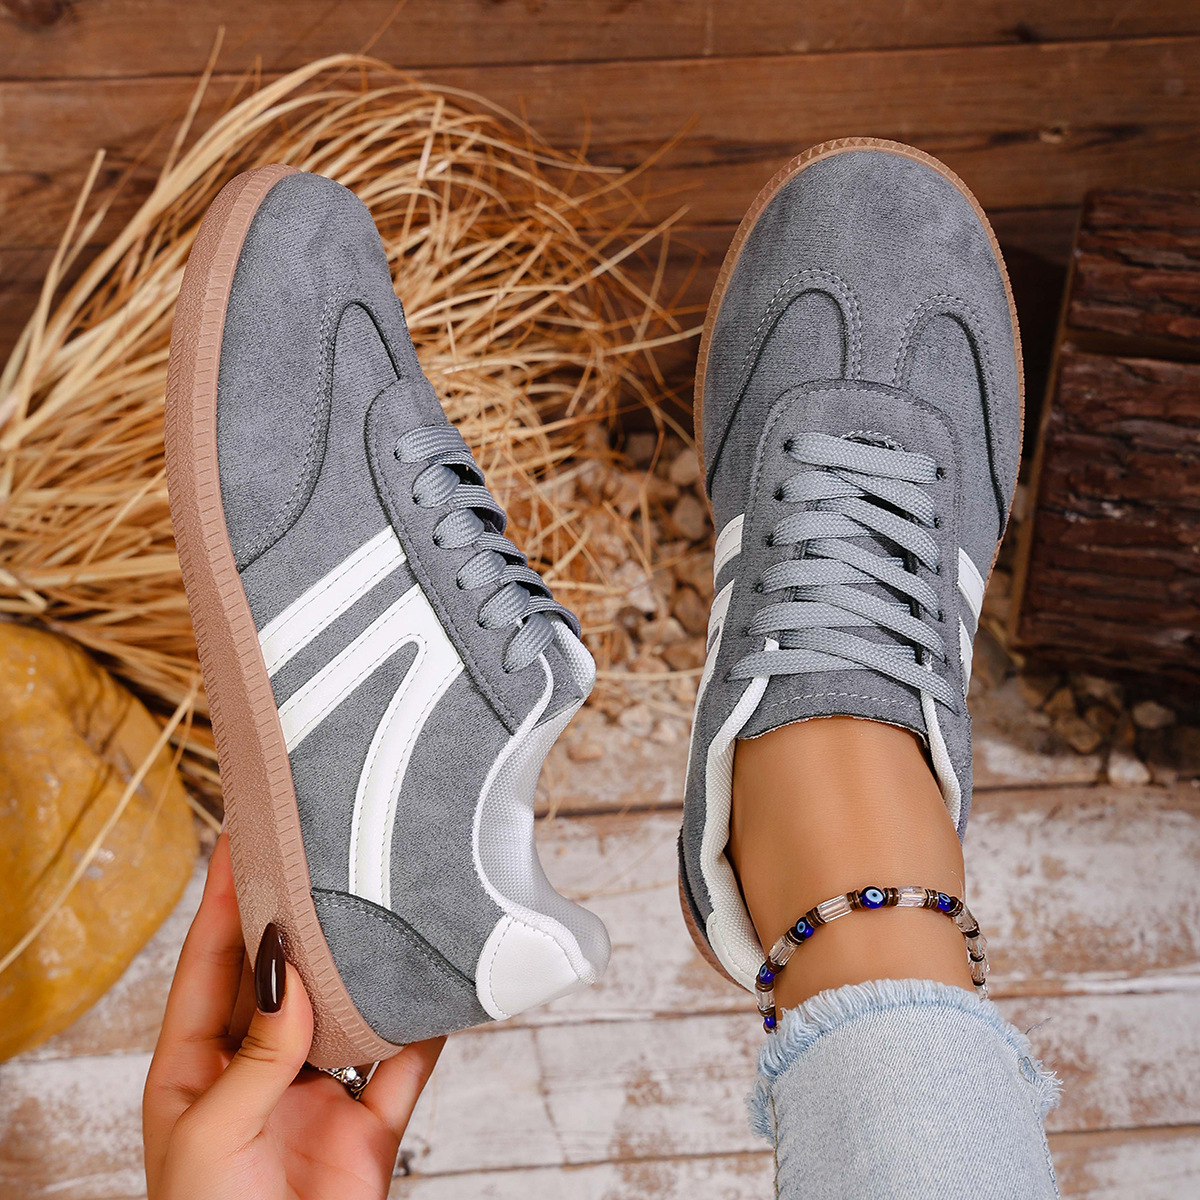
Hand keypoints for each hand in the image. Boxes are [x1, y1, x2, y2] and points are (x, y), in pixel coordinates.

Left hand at [144, 835, 443, 1198]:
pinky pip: (402, 1063)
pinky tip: (437, 984)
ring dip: (361, 965)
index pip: (207, 967)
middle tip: (318, 853)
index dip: (221, 903)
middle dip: (297, 918)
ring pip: (343, 1010)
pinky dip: (422, 1025)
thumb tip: (290, 972)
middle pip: (280, 978)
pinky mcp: (369, 1126)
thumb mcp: (210, 1138)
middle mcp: (255, 1073)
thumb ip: (255, 1054)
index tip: (240, 840)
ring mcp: (313, 1096)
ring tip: (377, 902)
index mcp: (194, 1072)